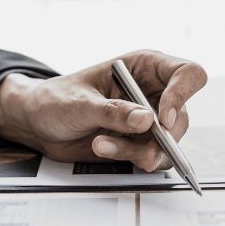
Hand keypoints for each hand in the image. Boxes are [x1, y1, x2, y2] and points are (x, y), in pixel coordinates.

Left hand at [0, 50, 206, 171]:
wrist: (38, 123)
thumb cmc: (55, 100)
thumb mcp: (80, 103)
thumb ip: (112, 112)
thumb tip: (147, 120)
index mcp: (143, 66)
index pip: (186, 73)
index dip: (181, 95)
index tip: (162, 119)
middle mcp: (151, 91)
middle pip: (181, 115)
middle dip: (161, 137)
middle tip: (140, 151)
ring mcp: (147, 118)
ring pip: (168, 141)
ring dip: (140, 151)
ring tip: (102, 145)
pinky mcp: (139, 141)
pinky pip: (153, 156)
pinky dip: (133, 159)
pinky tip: (105, 149)